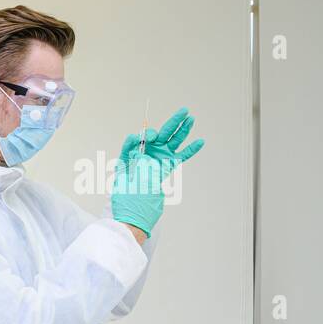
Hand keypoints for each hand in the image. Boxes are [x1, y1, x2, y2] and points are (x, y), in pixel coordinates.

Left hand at [111, 107, 204, 235]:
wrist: (131, 213)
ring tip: (191, 118)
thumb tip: (140, 142)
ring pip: (172, 142)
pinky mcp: (166, 168)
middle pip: (161, 135)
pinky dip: (190, 150)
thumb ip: (131, 154)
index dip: (145, 135)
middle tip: (183, 111)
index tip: (147, 137)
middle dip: (173, 122)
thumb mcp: (123, 171)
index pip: (141, 139)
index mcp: (134, 154)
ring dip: (183, 130)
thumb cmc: (124, 193)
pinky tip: (200, 141)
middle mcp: (148, 154)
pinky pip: (180, 157)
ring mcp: (158, 160)